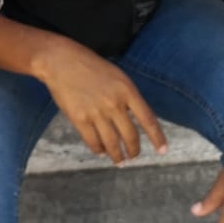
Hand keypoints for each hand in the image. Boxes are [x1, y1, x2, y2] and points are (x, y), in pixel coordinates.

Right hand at [39, 40, 166, 164]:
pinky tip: (101, 151)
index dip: (157, 137)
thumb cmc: (89, 65)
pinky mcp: (79, 119)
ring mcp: (97, 112)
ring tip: (119, 161)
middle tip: (134, 156)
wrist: (61, 61)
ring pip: (112, 143)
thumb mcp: (117, 76)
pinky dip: (98, 150)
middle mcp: (114, 103)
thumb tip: (133, 118)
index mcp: (127, 90)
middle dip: (134, 150)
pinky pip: (93, 141)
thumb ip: (126, 95)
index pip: (148, 119)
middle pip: (130, 135)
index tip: (162, 151)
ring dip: (117, 156)